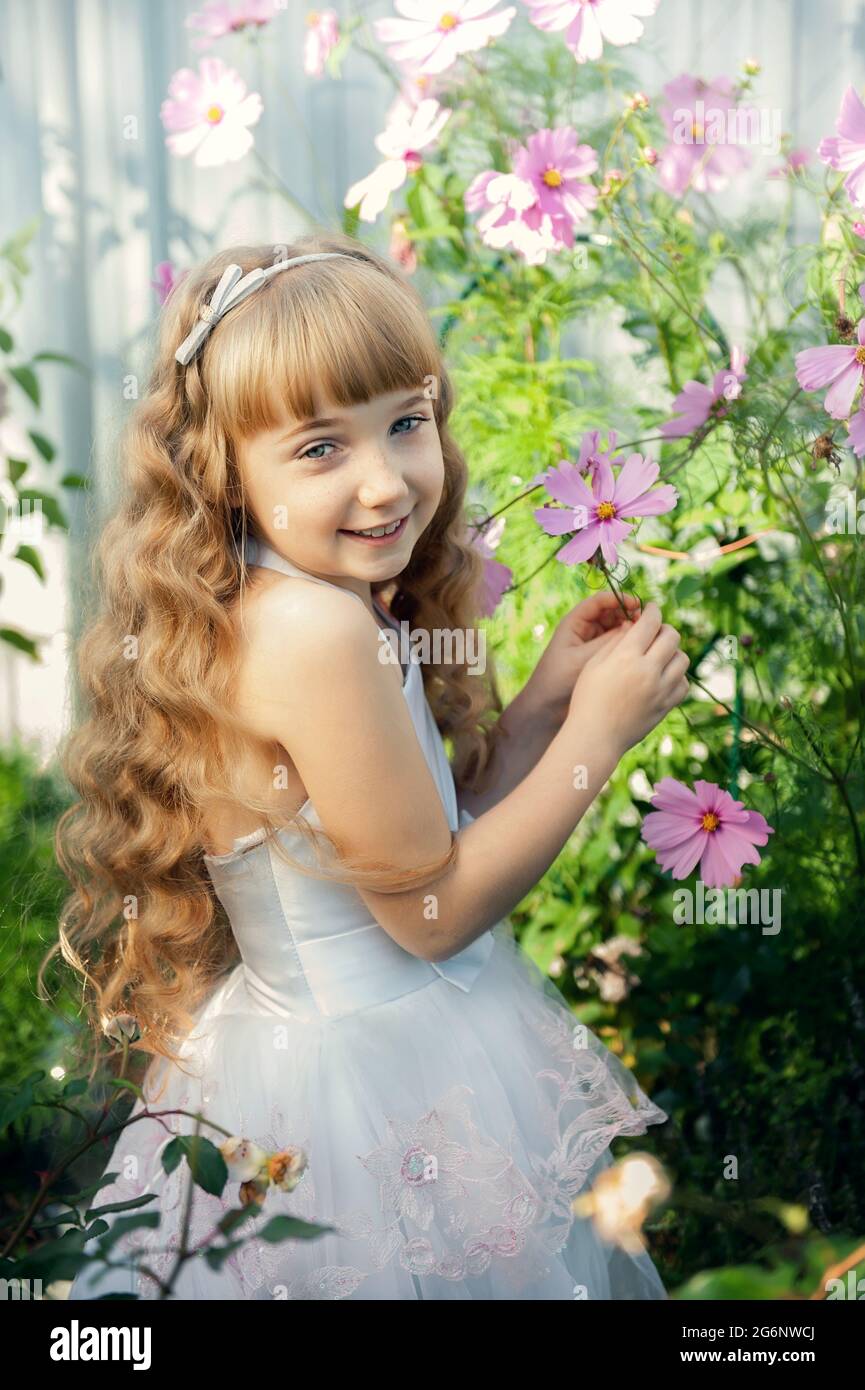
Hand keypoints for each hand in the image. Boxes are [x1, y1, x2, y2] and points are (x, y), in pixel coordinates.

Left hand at [520, 590, 642, 726]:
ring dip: (631, 630)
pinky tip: (642, 650)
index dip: (620, 599)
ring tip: (647, 636)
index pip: (600, 601)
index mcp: (575, 623)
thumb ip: (609, 641)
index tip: (638, 606)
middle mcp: (585, 630)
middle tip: (647, 623)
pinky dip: (629, 644)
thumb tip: (635, 626)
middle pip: (612, 612)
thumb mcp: (584, 658)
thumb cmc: (559, 681)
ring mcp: (593, 644)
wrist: (547, 708)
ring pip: (617, 629)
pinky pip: (618, 645)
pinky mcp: (600, 658)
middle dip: (630, 614)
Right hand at [567, 601, 689, 754]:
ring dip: (672, 652)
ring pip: (682, 659)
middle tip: (655, 632)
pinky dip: (676, 676)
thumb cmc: (588, 698)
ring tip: (659, 656)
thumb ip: (616, 642)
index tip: (651, 608)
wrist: (595, 736)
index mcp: (626, 656)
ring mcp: (661, 689)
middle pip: (671, 637)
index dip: (652, 610)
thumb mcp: (594, 664)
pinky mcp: (666, 705)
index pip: (649, 622)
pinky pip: (683, 683)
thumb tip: (635, 625)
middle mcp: (648, 670)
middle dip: (664, 629)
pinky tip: (663, 677)